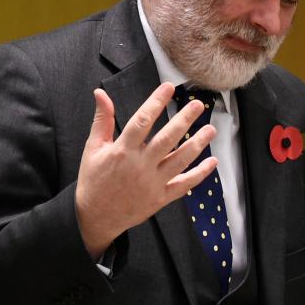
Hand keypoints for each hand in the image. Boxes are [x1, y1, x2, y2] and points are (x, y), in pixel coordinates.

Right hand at [75, 82, 217, 258]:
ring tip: (211, 130)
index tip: (169, 87)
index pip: (142, 121)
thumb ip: (101, 120)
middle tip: (199, 105)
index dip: (156, 102)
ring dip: (197, 144)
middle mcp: (140, 166)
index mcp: (122, 151)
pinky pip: (184, 185)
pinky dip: (200, 174)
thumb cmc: (94, 180)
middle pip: (167, 139)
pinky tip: (212, 162)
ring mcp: (152, 183)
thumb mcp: (92, 148)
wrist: (95, 217)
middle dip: (184, 120)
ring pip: (180, 160)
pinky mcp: (160, 198)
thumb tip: (100, 93)